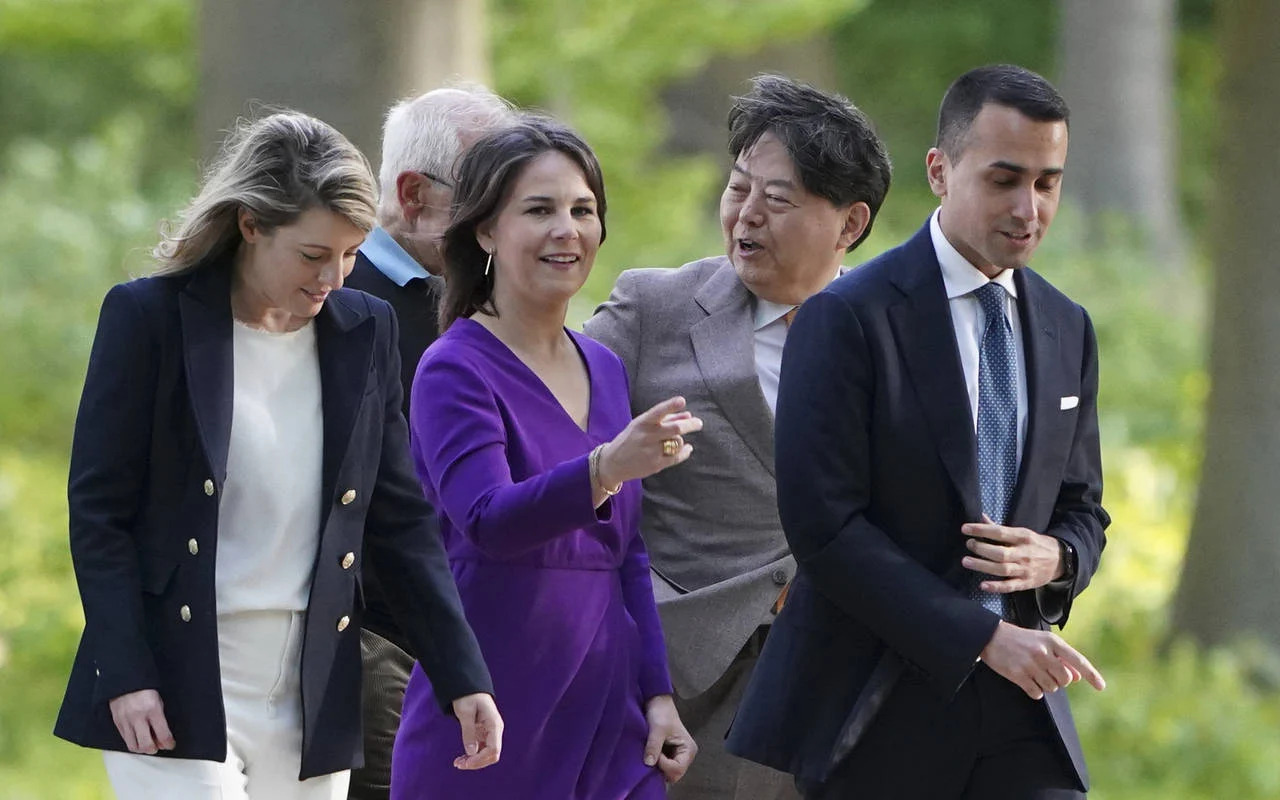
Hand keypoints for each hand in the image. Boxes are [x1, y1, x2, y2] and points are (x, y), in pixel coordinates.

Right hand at [108, 689, 174, 753]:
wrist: (125, 680)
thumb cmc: (145, 690)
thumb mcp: (159, 701)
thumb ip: (161, 719)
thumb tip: (163, 737)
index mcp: (153, 710)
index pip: (163, 734)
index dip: (169, 743)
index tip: (171, 744)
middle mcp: (138, 717)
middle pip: (146, 745)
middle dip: (154, 749)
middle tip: (158, 747)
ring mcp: (126, 721)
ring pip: (134, 746)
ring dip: (142, 749)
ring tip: (147, 744)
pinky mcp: (117, 723)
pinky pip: (125, 740)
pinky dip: (133, 743)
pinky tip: (138, 739)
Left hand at [451, 692, 502, 769]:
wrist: (469, 688)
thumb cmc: (468, 696)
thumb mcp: (465, 713)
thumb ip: (468, 732)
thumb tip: (471, 753)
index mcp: (494, 724)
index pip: (493, 749)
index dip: (480, 759)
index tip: (465, 762)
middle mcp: (495, 731)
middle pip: (492, 755)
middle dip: (477, 762)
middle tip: (458, 764)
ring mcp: (491, 733)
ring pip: (487, 755)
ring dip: (474, 761)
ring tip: (458, 763)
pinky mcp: (484, 734)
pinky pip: (481, 750)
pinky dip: (473, 756)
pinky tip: (462, 758)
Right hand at [598, 397, 702, 486]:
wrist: (613, 462)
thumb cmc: (631, 439)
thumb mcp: (642, 425)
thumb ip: (665, 419)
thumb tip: (688, 414)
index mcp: (642, 422)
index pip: (658, 411)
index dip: (670, 405)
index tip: (682, 400)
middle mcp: (647, 436)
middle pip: (675, 429)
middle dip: (690, 425)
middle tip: (699, 423)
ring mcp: (651, 451)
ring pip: (678, 442)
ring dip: (680, 440)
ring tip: (676, 440)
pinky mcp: (656, 464)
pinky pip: (677, 457)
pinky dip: (685, 452)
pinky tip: (687, 449)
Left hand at [642, 694, 696, 782]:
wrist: (657, 702)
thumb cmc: (661, 713)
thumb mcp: (657, 729)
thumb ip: (654, 746)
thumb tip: (649, 764)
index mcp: (688, 750)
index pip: (677, 769)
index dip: (663, 765)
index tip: (654, 753)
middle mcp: (685, 756)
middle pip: (674, 775)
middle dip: (661, 769)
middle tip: (651, 756)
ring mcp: (677, 757)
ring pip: (668, 773)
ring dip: (657, 767)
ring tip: (650, 755)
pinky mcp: (669, 756)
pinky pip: (663, 768)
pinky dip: (656, 765)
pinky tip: (650, 756)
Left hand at [961, 515, 1063, 592]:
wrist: (1061, 560)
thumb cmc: (1035, 544)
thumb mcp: (1022, 532)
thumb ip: (1000, 528)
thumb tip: (981, 517)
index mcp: (1023, 537)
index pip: (999, 532)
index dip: (981, 530)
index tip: (965, 529)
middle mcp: (1024, 553)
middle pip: (1000, 552)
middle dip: (981, 549)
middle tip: (968, 544)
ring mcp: (1025, 570)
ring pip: (1002, 569)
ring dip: (983, 566)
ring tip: (966, 561)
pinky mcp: (1026, 583)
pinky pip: (1010, 586)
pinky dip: (996, 587)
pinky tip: (983, 585)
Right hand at [980, 621, 1105, 699]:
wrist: (991, 636)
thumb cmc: (1020, 639)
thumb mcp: (1042, 643)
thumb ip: (1061, 658)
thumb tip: (1078, 677)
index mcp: (1052, 642)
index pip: (1078, 660)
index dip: (1092, 675)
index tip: (1101, 687)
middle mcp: (1043, 653)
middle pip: (1065, 680)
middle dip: (1060, 681)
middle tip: (1048, 673)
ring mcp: (1030, 664)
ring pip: (1051, 688)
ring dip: (1046, 685)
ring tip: (1034, 674)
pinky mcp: (1018, 675)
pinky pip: (1037, 693)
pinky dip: (1035, 691)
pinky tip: (1027, 681)